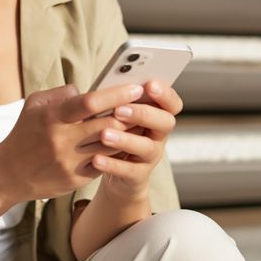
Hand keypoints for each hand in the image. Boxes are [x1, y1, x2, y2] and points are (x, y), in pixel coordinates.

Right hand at [0, 83, 145, 203]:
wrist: (7, 174)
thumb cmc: (25, 133)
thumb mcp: (35, 105)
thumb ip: (62, 93)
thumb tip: (89, 90)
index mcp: (53, 117)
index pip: (91, 102)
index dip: (116, 94)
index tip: (136, 87)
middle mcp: (62, 140)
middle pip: (108, 125)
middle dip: (131, 114)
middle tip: (148, 105)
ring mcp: (70, 162)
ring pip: (112, 146)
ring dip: (130, 134)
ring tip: (144, 122)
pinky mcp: (76, 179)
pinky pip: (105, 163)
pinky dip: (118, 152)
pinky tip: (128, 143)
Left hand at [93, 79, 182, 202]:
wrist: (116, 173)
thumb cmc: (117, 133)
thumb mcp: (117, 115)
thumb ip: (114, 100)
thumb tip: (88, 87)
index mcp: (157, 115)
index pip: (172, 103)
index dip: (165, 94)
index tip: (149, 84)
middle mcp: (159, 135)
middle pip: (165, 122)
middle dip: (143, 114)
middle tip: (119, 110)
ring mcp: (150, 156)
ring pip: (146, 147)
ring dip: (125, 139)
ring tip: (104, 135)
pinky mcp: (138, 175)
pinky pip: (129, 170)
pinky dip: (112, 165)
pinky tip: (96, 159)